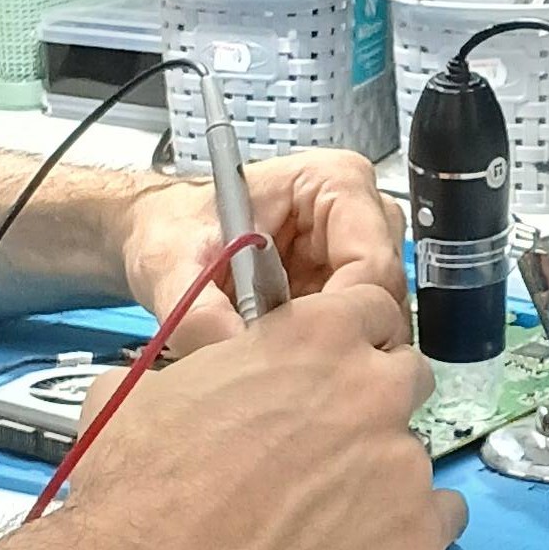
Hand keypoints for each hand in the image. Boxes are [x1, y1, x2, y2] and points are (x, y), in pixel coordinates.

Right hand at [40, 283, 461, 549]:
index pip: (376, 308)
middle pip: (406, 377)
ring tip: (328, 511)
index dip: (355, 339)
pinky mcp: (414, 536)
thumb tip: (211, 376)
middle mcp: (371, 388)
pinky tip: (363, 545)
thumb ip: (215, 365)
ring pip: (417, 453)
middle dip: (374, 402)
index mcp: (314, 336)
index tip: (339, 367)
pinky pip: (443, 519)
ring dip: (382, 472)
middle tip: (328, 443)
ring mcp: (401, 463)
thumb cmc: (134, 484)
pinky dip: (410, 529)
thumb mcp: (156, 385)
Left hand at [115, 147, 407, 350]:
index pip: (374, 263)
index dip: (345, 317)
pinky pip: (355, 329)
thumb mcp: (171, 264)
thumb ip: (196, 310)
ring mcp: (356, 250)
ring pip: (377, 319)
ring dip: (332, 346)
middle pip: (386, 295)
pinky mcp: (346, 284)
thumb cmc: (174, 228)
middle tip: (288, 367)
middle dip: (340, 336)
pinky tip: (282, 356)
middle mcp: (359, 212)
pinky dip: (322, 350)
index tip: (301, 353)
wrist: (163, 237)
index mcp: (334, 182)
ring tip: (276, 359)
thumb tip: (231, 351)